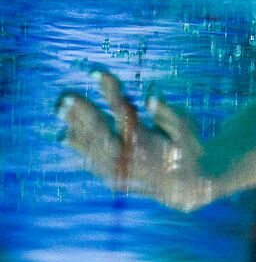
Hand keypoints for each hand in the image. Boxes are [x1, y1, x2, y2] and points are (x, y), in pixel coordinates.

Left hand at [57, 70, 215, 211]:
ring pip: (91, 148)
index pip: (123, 111)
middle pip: (99, 131)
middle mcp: (129, 158)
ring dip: (74, 128)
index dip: (110, 91)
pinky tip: (65, 136)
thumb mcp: (186, 129)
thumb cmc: (189, 150)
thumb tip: (150, 96)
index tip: (97, 72)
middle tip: (65, 97)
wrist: (189, 188)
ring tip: (60, 110)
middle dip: (81, 113)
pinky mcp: (114, 179)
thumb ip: (167, 113)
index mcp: (147, 142)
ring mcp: (119, 170)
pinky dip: (79, 149)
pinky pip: (91, 163)